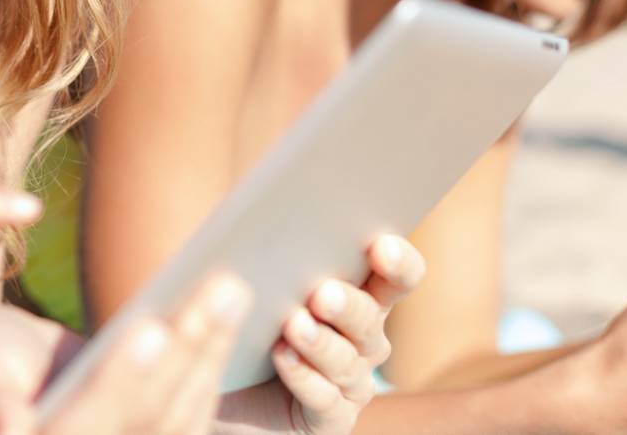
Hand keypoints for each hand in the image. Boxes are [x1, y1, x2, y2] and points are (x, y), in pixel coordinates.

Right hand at [0, 273, 251, 434]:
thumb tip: (7, 430)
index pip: (86, 425)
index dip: (120, 382)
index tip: (149, 331)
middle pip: (148, 418)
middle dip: (187, 351)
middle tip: (222, 286)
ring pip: (180, 418)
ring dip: (210, 350)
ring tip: (231, 286)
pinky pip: (190, 412)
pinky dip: (210, 359)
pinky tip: (229, 311)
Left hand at [218, 233, 426, 434]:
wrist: (228, 386)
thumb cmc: (248, 320)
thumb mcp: (259, 280)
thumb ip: (271, 249)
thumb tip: (258, 211)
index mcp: (360, 293)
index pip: (397, 276)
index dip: (398, 262)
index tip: (381, 245)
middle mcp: (365, 338)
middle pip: (371, 318)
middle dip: (349, 304)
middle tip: (322, 292)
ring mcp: (351, 382)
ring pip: (348, 361)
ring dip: (322, 343)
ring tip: (294, 325)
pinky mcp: (330, 418)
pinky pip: (324, 400)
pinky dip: (303, 377)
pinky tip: (282, 357)